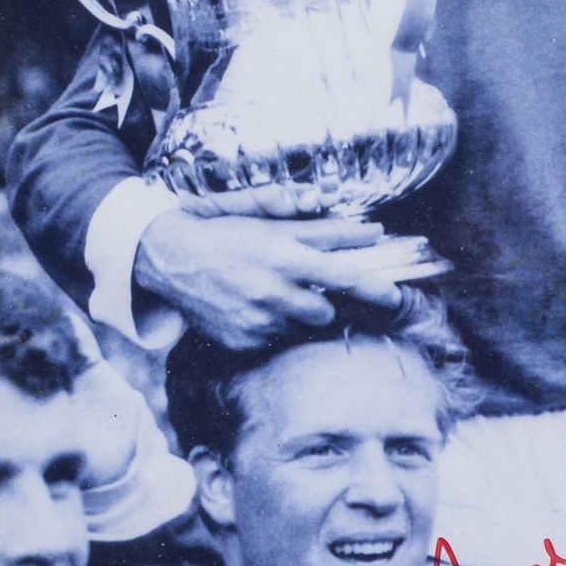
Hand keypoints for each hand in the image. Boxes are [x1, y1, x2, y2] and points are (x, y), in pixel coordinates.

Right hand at [134, 211, 402, 351]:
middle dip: (324, 300)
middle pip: (326, 311)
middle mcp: (271, 293)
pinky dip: (272, 326)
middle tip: (306, 285)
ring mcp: (255, 322)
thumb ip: (323, 229)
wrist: (170, 260)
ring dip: (298, 314)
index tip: (395, 295)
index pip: (342, 277)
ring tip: (273, 293)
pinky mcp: (241, 342)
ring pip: (302, 327)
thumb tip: (371, 231)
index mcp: (282, 257)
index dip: (374, 287)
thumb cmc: (226, 234)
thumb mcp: (272, 223)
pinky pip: (275, 339)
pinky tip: (252, 307)